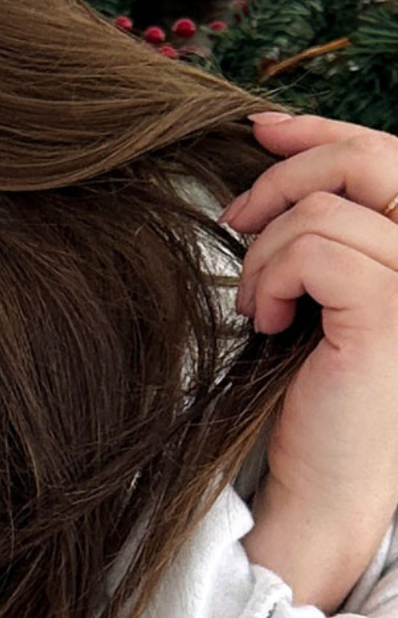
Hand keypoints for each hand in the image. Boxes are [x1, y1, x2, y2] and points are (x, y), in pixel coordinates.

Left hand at [218, 112, 397, 602]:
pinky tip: (267, 324)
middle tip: (235, 222)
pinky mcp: (393, 313)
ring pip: (323, 208)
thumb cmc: (310, 397)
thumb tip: (267, 141)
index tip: (259, 130)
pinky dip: (271, 279)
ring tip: (259, 308)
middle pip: (369, 157)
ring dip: (264, 253)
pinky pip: (314, 249)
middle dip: (284, 174)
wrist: (323, 487)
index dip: (322, 129)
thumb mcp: (312, 292)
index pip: (388, 154)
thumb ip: (313, 226)